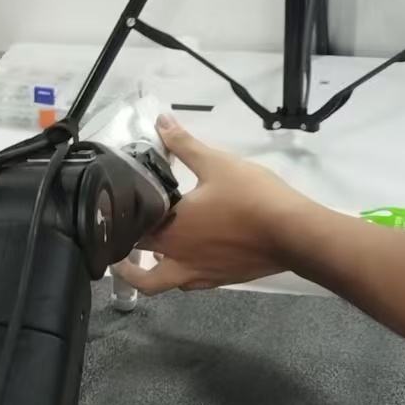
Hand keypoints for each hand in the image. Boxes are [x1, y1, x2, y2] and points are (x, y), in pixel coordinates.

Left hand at [116, 117, 307, 293]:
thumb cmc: (252, 197)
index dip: (117, 230)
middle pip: (141, 271)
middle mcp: (179, 259)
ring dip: (152, 272)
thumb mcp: (216, 163)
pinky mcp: (223, 280)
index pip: (130, 236)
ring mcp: (201, 274)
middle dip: (127, 258)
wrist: (294, 233)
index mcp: (171, 232)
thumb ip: (184, 143)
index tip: (109, 221)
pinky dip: (182, 274)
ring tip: (152, 254)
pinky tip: (190, 256)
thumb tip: (161, 120)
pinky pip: (191, 283)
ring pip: (163, 284)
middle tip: (123, 242)